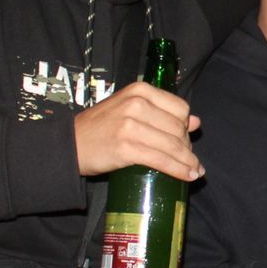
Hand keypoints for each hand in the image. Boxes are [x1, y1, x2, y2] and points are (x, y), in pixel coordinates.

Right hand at [74, 81, 201, 180]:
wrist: (70, 144)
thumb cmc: (101, 127)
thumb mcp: (130, 110)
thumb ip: (161, 112)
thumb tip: (196, 121)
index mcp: (140, 90)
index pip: (180, 108)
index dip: (187, 127)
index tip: (187, 140)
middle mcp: (137, 104)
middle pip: (178, 128)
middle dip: (188, 148)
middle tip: (189, 161)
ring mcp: (131, 125)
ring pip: (173, 145)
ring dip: (189, 162)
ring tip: (195, 172)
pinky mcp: (126, 148)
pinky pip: (162, 160)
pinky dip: (179, 170)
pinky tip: (188, 176)